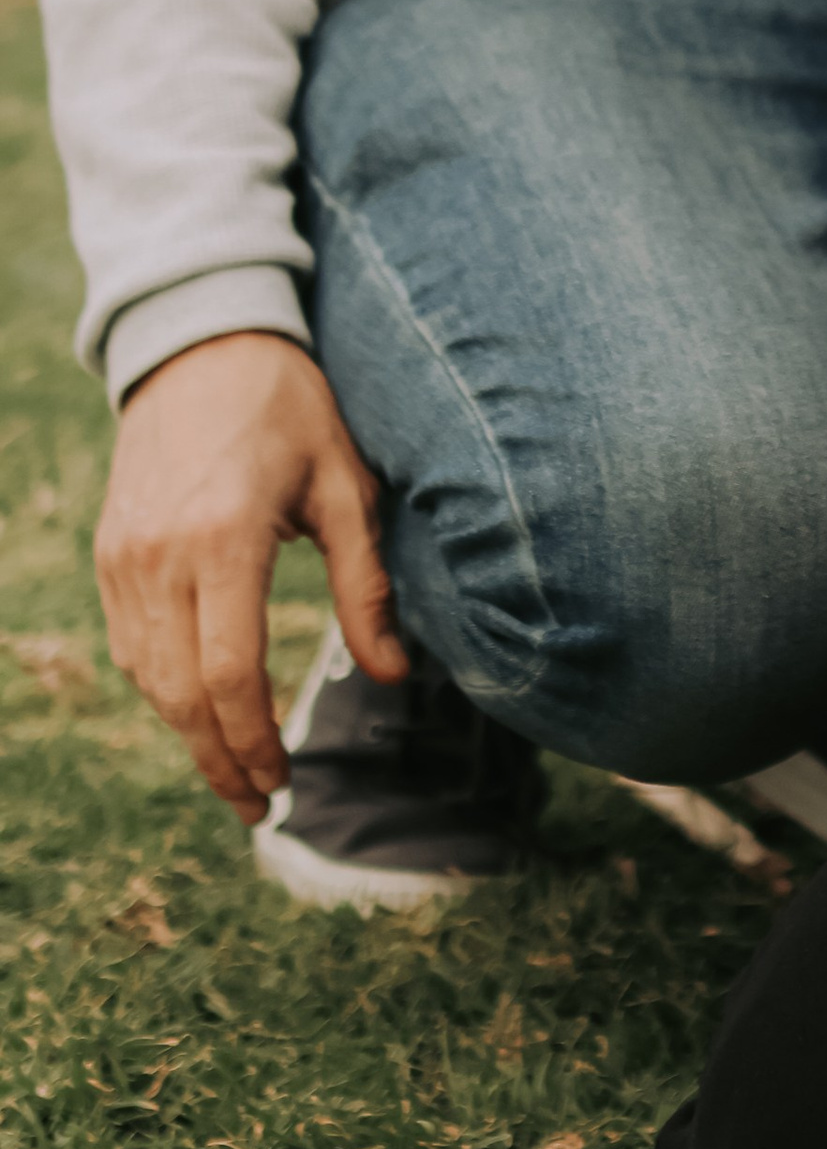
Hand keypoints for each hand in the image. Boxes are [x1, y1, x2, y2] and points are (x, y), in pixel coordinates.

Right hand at [94, 331, 403, 821]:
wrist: (201, 342)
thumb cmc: (289, 407)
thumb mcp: (344, 483)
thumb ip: (366, 583)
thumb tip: (396, 674)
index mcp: (225, 536)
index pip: (230, 674)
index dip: (255, 741)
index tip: (283, 783)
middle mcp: (162, 556)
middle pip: (182, 695)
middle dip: (220, 761)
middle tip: (259, 805)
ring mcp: (125, 558)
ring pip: (149, 680)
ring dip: (190, 735)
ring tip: (236, 770)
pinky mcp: (109, 554)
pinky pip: (129, 645)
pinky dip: (162, 689)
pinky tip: (200, 710)